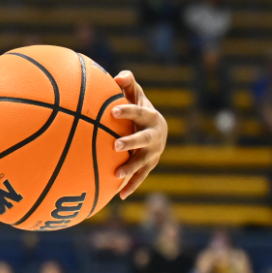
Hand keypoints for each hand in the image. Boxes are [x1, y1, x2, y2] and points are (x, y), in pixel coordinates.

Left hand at [111, 71, 167, 197]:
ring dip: (130, 169)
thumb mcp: (135, 94)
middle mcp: (155, 136)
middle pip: (144, 140)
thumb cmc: (139, 108)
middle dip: (131, 142)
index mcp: (150, 117)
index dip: (127, 110)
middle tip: (115, 145)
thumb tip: (118, 76)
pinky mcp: (150, 166)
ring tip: (115, 175)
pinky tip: (119, 196)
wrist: (158, 129)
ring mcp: (153, 153)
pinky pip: (140, 177)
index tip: (113, 111)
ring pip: (143, 162)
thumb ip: (127, 84)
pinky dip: (131, 186)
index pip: (139, 112)